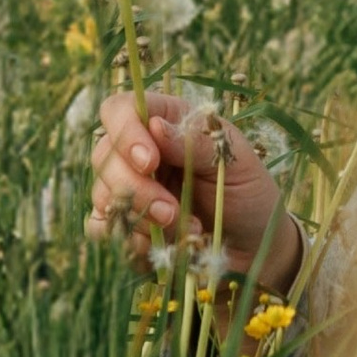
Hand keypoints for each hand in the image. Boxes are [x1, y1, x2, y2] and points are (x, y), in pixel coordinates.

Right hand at [85, 90, 302, 291]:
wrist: (255, 246)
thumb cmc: (249, 193)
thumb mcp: (233, 161)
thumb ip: (196, 142)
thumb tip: (155, 125)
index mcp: (167, 122)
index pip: (121, 109)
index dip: (126, 132)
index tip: (149, 162)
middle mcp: (140, 152)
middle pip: (105, 155)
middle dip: (137, 189)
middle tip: (171, 212)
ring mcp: (128, 188)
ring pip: (101, 195)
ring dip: (140, 218)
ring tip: (186, 230)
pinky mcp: (125, 224)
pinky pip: (102, 230)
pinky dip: (131, 241)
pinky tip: (165, 247)